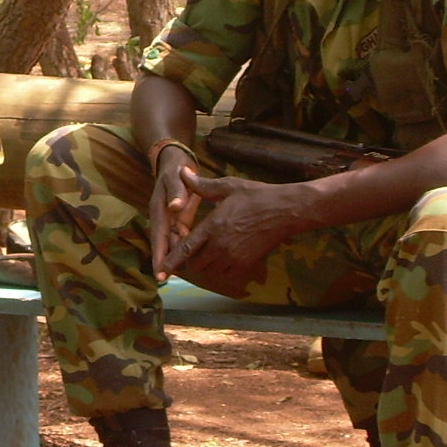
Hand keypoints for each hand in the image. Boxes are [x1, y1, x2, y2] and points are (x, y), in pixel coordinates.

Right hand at [148, 148, 206, 280]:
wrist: (176, 161)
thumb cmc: (176, 168)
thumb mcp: (176, 177)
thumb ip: (177, 191)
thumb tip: (174, 207)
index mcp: (160, 210)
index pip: (159, 237)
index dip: (160, 256)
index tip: (161, 274)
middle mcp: (163, 218)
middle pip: (166, 244)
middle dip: (170, 262)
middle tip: (176, 279)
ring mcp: (171, 219)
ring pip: (174, 242)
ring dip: (179, 256)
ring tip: (188, 274)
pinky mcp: (179, 219)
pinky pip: (182, 237)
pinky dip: (187, 247)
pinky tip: (196, 259)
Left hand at [154, 170, 300, 288]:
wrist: (286, 211)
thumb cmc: (257, 196)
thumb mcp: (228, 186)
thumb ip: (202, 185)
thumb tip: (183, 173)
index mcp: (213, 227)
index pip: (185, 249)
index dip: (171, 261)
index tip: (160, 270)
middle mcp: (221, 246)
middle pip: (195, 264)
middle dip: (188, 261)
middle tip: (188, 251)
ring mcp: (235, 257)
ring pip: (210, 270)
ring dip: (203, 265)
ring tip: (204, 253)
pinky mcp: (247, 263)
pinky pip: (226, 273)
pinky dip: (220, 269)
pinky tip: (221, 257)